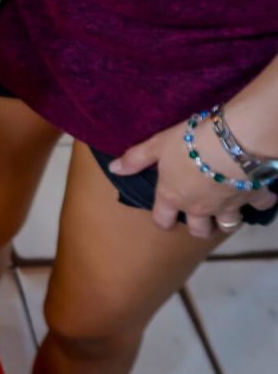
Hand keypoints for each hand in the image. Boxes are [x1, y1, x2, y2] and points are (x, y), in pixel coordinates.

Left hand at [110, 121, 277, 237]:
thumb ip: (135, 159)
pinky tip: (259, 191)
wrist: (230, 145)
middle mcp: (199, 207)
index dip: (163, 220)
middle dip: (199, 228)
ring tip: (227, 211)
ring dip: (228, 221)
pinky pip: (260, 205)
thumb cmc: (187, 144)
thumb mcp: (156, 146)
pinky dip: (260, 200)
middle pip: (199, 230)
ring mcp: (227, 205)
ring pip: (228, 225)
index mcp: (172, 196)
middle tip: (201, 220)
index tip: (166, 219)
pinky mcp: (253, 197)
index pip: (163, 219)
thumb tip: (113, 169)